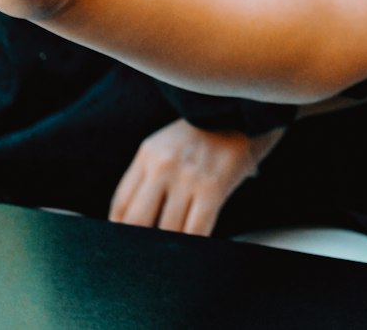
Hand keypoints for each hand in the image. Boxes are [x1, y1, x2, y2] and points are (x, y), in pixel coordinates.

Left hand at [109, 118, 286, 235]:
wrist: (246, 111)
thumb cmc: (209, 134)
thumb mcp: (170, 144)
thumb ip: (151, 176)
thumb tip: (133, 222)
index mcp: (148, 153)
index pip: (121, 203)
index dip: (120, 230)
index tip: (125, 244)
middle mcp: (163, 164)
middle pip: (137, 220)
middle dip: (139, 243)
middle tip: (146, 256)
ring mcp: (187, 176)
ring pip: (168, 229)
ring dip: (171, 245)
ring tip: (175, 251)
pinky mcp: (213, 187)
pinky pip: (196, 230)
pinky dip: (194, 244)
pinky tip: (196, 247)